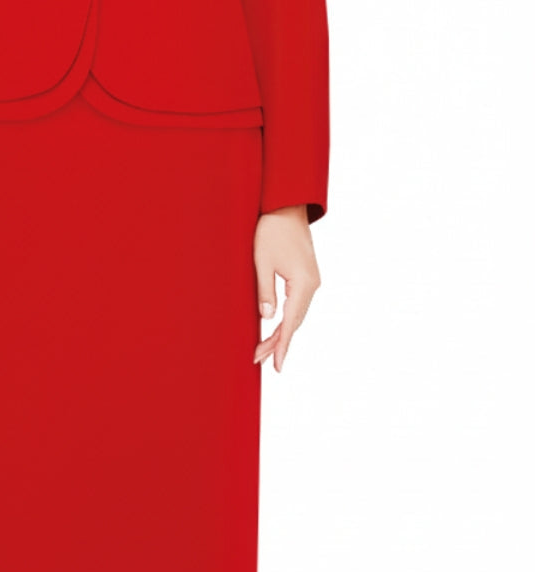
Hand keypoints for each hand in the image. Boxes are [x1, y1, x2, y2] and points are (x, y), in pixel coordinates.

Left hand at [252, 205, 320, 372]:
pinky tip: (276, 325)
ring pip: (297, 314)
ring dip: (282, 330)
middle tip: (259, 358)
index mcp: (303, 283)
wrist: (286, 205)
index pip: (291, 322)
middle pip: (295, 321)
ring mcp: (311, 280)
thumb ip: (264, 291)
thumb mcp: (262, 261)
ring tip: (264, 348)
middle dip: (278, 341)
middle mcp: (312, 284)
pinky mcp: (306, 275)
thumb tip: (266, 318)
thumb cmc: (271, 230)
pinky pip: (297, 303)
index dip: (282, 345)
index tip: (276, 365)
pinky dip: (286, 317)